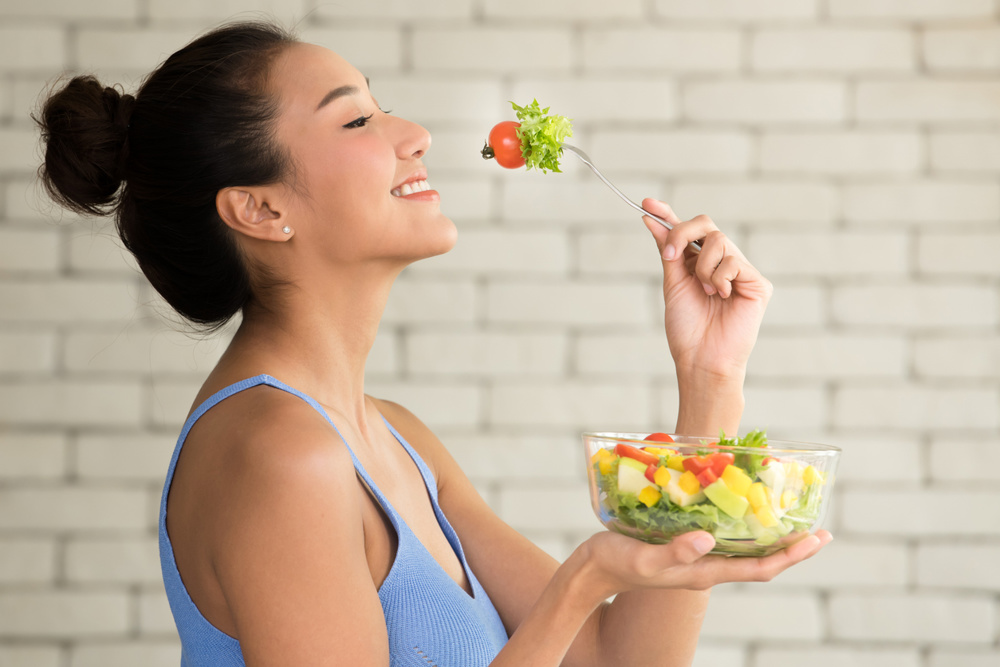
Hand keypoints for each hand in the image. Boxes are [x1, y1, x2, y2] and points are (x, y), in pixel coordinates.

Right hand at [581, 529, 831, 598]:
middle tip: (818, 528)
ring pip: (743, 549)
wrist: (593, 570)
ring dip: (768, 536)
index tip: (817, 539)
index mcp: (704, 572)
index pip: (759, 568)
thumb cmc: (616, 563)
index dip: (790, 555)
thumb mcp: (644, 557)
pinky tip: (738, 508)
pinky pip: (722, 537)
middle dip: (790, 547)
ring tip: (788, 518)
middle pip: (759, 560)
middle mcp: (706, 566)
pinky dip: (739, 524)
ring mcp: (696, 557)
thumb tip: (709, 540)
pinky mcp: (684, 545)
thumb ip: (675, 552)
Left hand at [641, 198, 771, 382]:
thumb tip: (651, 220)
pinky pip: (733, 261)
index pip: (687, 232)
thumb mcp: (673, 283)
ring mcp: (740, 271)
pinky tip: (721, 297)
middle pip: (706, 225)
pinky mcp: (757, 282)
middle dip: (683, 233)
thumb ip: (668, 251)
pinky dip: (719, 278)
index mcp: (699, 264)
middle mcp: (721, 263)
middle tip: (671, 255)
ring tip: (705, 292)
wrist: (701, 358)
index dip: (668, 215)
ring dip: (703, 267)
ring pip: (718, 240)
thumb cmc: (687, 328)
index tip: (647, 203)